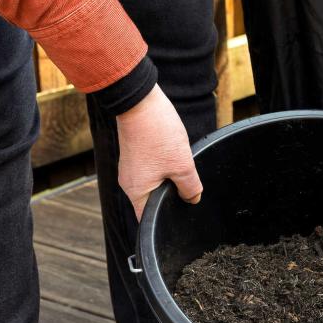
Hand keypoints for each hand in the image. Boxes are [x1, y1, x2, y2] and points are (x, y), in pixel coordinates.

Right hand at [116, 84, 202, 219]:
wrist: (140, 102)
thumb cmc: (157, 134)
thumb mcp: (182, 165)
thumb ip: (190, 187)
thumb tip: (193, 200)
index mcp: (137, 192)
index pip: (150, 219)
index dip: (166, 220)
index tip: (182, 214)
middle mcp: (129, 184)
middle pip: (153, 201)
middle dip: (172, 197)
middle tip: (188, 187)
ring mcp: (131, 169)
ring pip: (155, 184)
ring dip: (170, 179)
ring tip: (180, 167)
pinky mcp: (135, 156)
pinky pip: (151, 170)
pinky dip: (164, 167)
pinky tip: (173, 156)